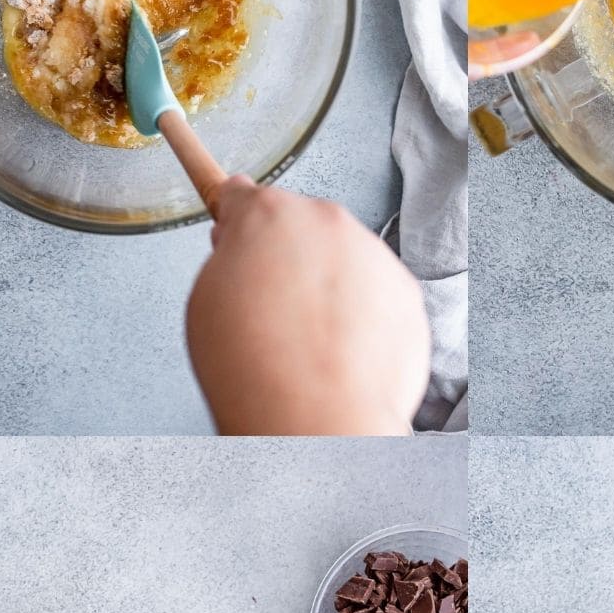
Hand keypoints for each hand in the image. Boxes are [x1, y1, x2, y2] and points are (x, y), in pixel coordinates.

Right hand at [186, 178, 430, 435]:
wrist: (316, 416)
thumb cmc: (254, 367)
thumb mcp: (208, 301)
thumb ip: (229, 262)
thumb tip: (244, 255)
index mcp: (266, 215)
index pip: (244, 196)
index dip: (236, 222)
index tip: (237, 233)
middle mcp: (325, 222)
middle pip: (300, 227)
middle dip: (287, 257)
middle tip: (272, 308)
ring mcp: (372, 254)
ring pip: (344, 258)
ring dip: (329, 285)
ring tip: (310, 341)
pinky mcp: (405, 290)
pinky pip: (377, 292)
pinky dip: (363, 315)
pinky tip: (343, 352)